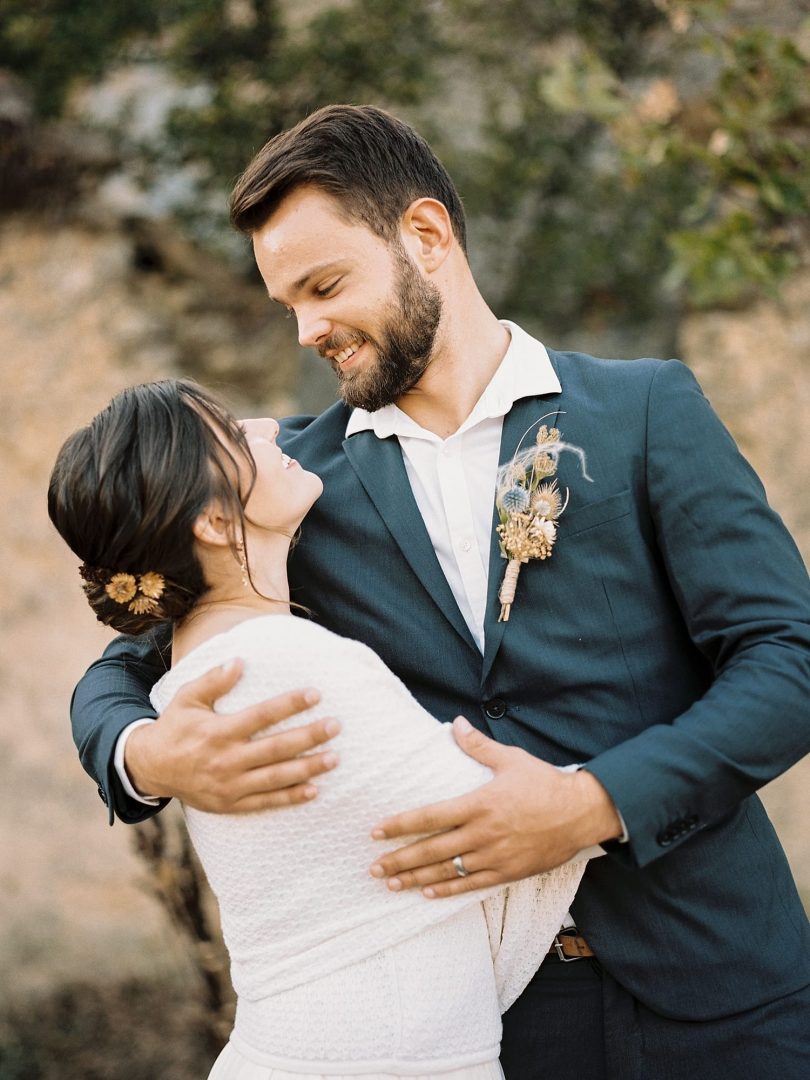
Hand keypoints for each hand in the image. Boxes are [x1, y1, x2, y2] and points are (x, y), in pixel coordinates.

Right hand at [125, 659, 339, 812]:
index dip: (289, 704)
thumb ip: (213, 680)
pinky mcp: (230, 804)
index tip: (315, 694)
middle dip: (308, 737)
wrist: (150, 768)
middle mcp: (226, 760)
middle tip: (336, 726)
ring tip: (335, 759)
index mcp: (218, 731)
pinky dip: (291, 798)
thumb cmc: (174, 727)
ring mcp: (230, 785)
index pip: (261, 715)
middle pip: (276, 748)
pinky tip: (315, 790)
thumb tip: (240, 661)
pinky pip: (265, 802)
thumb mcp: (187, 698)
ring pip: (276, 778)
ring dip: (308, 768)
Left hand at [368, 717, 621, 896]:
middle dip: (400, 859)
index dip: (400, 825)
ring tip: (391, 883)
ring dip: (417, 878)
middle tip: (373, 867)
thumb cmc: (545, 783)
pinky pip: (473, 885)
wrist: (582, 812)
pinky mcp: (509, 871)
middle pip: (432, 849)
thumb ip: (477, 745)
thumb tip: (455, 723)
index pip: (430, 816)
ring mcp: (495, 855)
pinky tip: (428, 893)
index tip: (376, 832)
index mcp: (479, 803)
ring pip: (448, 871)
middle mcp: (483, 832)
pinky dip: (449, 890)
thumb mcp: (510, 759)